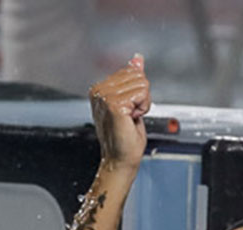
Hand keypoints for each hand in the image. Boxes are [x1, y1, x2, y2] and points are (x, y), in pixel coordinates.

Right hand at [89, 55, 150, 170]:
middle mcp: (99, 90)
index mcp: (100, 88)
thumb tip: (138, 58)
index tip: (129, 110)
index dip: (139, 93)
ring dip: (142, 104)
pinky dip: (142, 108)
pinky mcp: (113, 104)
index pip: (132, 72)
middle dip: (142, 97)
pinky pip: (142, 94)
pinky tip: (131, 119)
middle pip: (138, 76)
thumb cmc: (125, 137)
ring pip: (142, 84)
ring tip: (130, 118)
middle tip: (131, 115)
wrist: (120, 158)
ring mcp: (105, 96)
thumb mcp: (132, 102)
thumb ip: (133, 79)